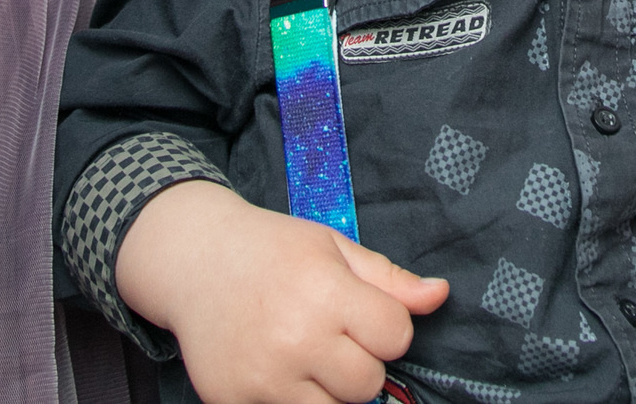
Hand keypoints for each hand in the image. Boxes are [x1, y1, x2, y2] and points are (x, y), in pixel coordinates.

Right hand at [117, 180, 447, 403]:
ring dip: (328, 387)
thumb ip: (389, 279)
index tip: (365, 314)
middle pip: (367, 383)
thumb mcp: (332, 247)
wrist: (194, 260)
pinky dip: (291, 399)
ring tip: (305, 353)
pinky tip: (278, 369)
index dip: (387, 326)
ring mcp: (263, 377)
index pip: (395, 336)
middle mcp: (295, 338)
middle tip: (332, 336)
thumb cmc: (271, 250)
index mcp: (325, 292)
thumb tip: (440, 295)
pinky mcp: (235, 401)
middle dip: (360, 362)